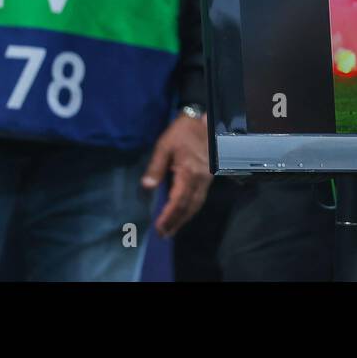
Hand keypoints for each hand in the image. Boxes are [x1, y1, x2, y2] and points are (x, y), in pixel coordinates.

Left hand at [141, 113, 211, 237]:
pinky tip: (184, 213)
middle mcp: (199, 180)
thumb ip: (156, 166)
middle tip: (164, 235)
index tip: (159, 227)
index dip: (169, 215)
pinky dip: (191, 209)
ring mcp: (206, 179)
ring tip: (172, 229)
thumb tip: (147, 186)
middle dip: (176, 222)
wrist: (206, 122)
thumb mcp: (165, 145)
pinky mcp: (208, 177)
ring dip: (184, 219)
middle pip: (189, 207)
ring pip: (196, 204)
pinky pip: (200, 198)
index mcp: (188, 172)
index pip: (178, 200)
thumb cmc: (183, 132)